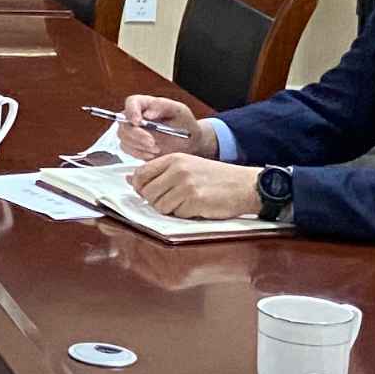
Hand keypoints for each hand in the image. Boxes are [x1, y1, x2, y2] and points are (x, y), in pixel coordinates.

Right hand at [115, 95, 214, 158]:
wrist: (188, 143)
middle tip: (152, 142)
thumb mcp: (179, 111)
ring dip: (139, 145)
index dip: (131, 111)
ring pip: (124, 137)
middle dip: (137, 135)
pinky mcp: (132, 144)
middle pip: (124, 123)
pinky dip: (139, 153)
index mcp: (147, 103)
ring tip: (157, 148)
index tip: (138, 122)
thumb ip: (163, 107)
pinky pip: (127, 149)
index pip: (132, 102)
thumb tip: (147, 113)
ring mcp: (132, 130)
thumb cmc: (184, 124)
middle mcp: (136, 115)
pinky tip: (152, 153)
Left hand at [128, 155, 261, 218]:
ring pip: (160, 206)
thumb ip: (159, 172)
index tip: (149, 193)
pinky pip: (176, 214)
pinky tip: (197, 207)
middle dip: (157, 201)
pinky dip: (184, 214)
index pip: (141, 174)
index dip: (141, 188)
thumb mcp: (187, 166)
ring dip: (171, 209)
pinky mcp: (194, 201)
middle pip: (148, 193)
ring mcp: (185, 185)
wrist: (244, 185)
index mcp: (173, 159)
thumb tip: (131, 179)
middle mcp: (177, 170)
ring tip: (187, 202)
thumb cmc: (215, 178)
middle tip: (174, 200)